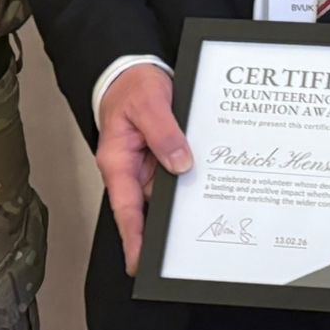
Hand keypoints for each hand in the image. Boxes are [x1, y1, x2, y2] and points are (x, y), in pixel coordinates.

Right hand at [96, 64, 190, 275]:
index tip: (139, 262)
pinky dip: (191, 181)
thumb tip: (180, 163)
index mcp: (118, 161)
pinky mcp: (164, 156)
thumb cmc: (132, 85)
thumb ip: (164, 133)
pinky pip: (178, 174)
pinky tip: (212, 186)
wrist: (135, 68)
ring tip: (207, 221)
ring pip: (167, 193)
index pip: (126, 208)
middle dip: (164, 230)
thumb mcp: (149, 103)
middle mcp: (133, 169)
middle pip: (148, 208)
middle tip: (183, 252)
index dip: (134, 238)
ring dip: (184, 204)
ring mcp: (149, 165)